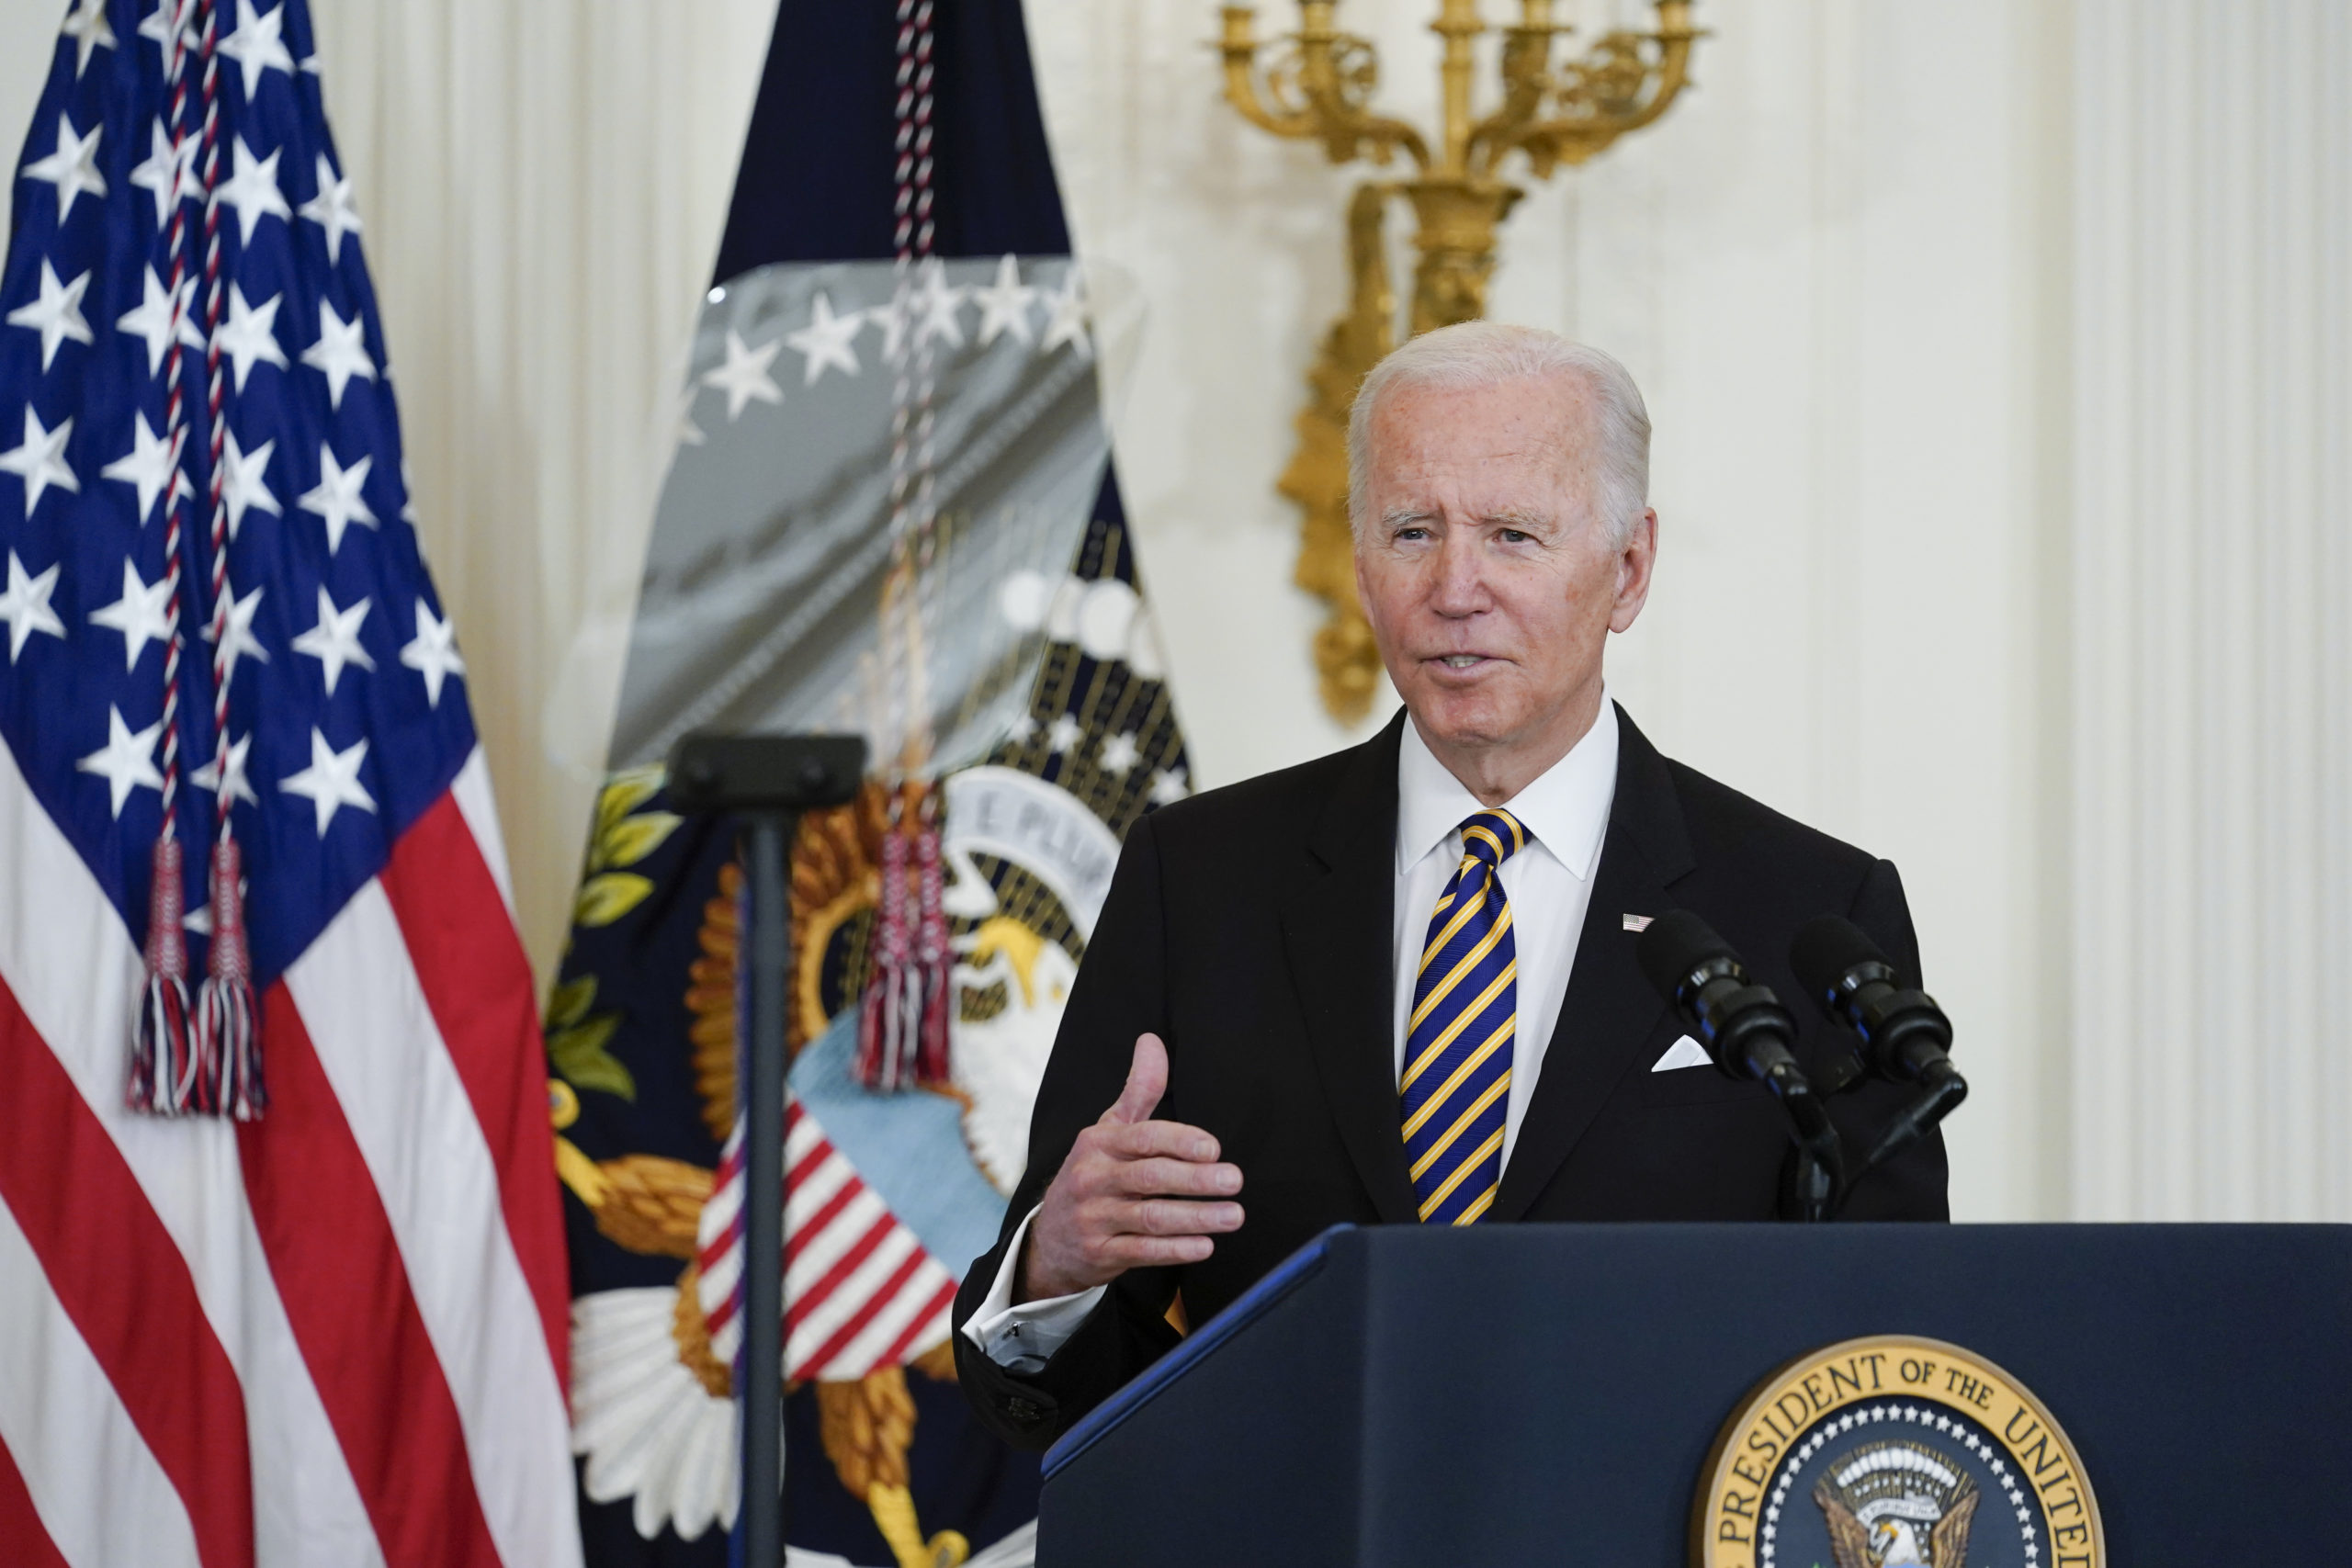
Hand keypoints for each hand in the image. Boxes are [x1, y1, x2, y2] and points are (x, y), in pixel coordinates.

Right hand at [1017, 1032, 1243, 1302]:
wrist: (1050, 1239)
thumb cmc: (1093, 1175)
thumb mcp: (1109, 1130)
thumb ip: (1138, 1090)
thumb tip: (1152, 1041)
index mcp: (1099, 1143)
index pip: (1143, 1138)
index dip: (1179, 1141)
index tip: (1213, 1148)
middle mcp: (1093, 1178)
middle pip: (1150, 1177)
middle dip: (1195, 1179)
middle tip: (1234, 1180)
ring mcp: (1094, 1218)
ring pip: (1150, 1217)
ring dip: (1196, 1217)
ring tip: (1234, 1215)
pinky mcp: (1099, 1254)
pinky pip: (1142, 1251)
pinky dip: (1175, 1250)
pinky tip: (1205, 1246)